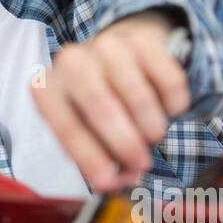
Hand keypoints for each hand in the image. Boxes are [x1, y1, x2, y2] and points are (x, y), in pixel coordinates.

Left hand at [31, 8, 190, 190]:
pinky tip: (168, 109)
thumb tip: (118, 182)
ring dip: (151, 127)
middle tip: (141, 164)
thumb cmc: (98, 102)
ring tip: (153, 136)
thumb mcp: (86, 130)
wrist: (121, 54)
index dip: (89, 157)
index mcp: (48, 89)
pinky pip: (169, 81)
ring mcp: (108, 45)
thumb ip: (98, 158)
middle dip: (125, 143)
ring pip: (137, 95)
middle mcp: (72, 62)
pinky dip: (174, 105)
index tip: (109, 181)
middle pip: (100, 107)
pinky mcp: (143, 40)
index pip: (67, 127)